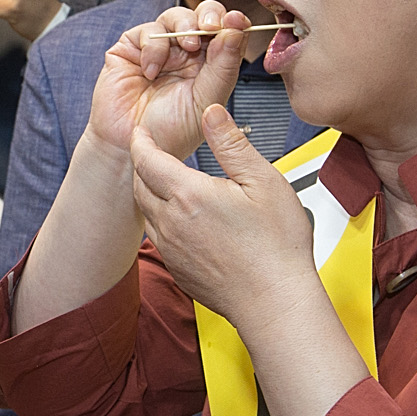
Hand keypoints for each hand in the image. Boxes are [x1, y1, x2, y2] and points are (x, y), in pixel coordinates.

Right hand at [85, 1, 246, 164]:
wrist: (132, 148)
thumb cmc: (170, 131)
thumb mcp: (206, 100)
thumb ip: (223, 66)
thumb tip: (237, 30)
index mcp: (210, 64)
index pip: (227, 31)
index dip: (234, 22)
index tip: (239, 21)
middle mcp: (186, 52)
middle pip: (203, 14)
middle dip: (210, 14)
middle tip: (212, 25)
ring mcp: (159, 48)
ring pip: (176, 16)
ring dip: (185, 26)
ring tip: (187, 46)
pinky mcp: (131, 48)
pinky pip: (147, 31)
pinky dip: (154, 47)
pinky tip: (152, 70)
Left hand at [129, 102, 314, 327]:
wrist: (275, 302)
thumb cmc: (277, 247)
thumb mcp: (263, 181)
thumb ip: (232, 144)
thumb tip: (211, 113)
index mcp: (189, 196)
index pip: (148, 160)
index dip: (141, 141)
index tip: (141, 131)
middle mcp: (171, 223)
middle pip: (139, 185)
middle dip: (142, 164)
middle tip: (152, 152)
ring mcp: (171, 249)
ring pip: (145, 212)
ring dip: (149, 192)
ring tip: (164, 180)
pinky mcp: (177, 269)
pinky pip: (157, 237)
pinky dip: (159, 219)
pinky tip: (179, 217)